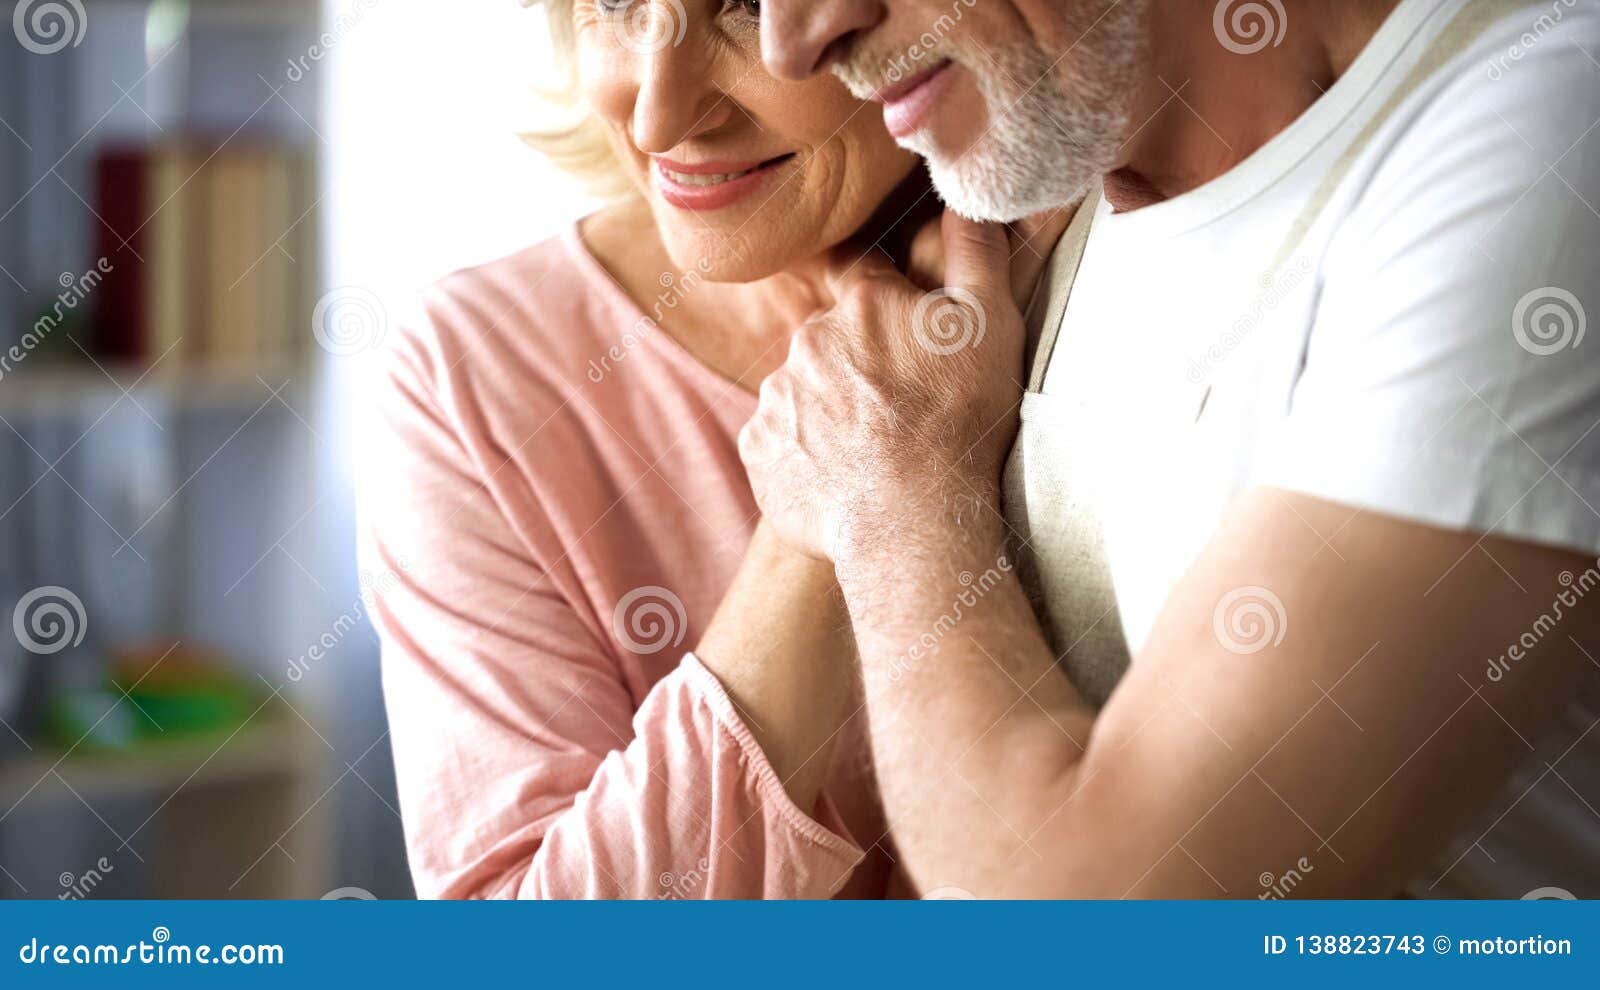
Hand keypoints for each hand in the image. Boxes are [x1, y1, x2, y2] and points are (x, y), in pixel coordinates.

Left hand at [738, 212, 1024, 562]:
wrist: (910, 523)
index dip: (886, 300)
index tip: (903, 331)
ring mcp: (776, 400)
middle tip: (902, 409)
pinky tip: (845, 479)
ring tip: (875, 453)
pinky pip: (781, 444)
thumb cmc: (958, 424)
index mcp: (860, 305)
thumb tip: (965, 197)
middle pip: (833, 342)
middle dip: (861, 365)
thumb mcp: (990, 326)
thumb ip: (977, 252)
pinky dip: (806, 457)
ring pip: (804, 393)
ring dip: (831, 413)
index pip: (863, 274)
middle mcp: (805, 343)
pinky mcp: (758, 453)